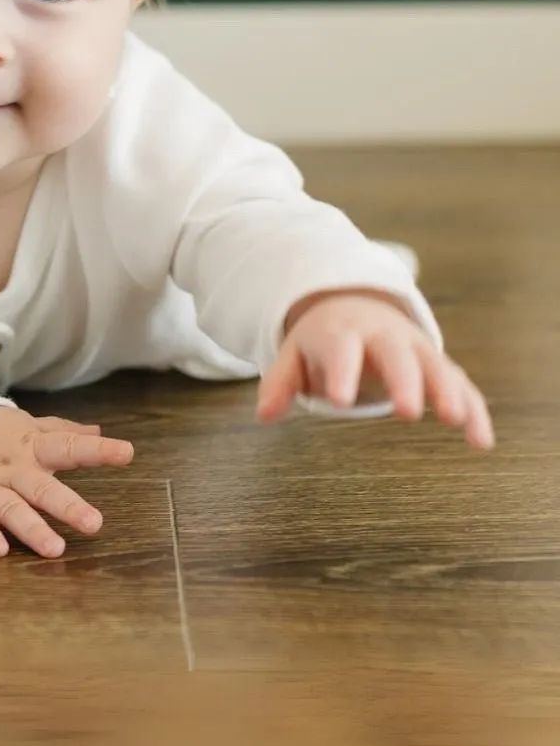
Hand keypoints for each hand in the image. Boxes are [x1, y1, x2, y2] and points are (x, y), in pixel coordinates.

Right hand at [0, 407, 134, 557]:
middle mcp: (12, 469)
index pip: (68, 446)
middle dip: (67, 505)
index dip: (98, 451)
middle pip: (42, 487)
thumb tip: (100, 431)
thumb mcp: (26, 428)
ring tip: (54, 548)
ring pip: (11, 508)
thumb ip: (62, 432)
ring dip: (32, 528)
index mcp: (31, 448)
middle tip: (95, 523)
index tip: (127, 453)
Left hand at [256, 289, 494, 448]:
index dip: (341, 373)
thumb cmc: (323, 341)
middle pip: (396, 355)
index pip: (341, 350)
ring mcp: (415, 349)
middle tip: (407, 411)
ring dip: (447, 391)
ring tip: (455, 421)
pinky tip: (481, 441)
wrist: (355, 303)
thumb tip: (265, 414)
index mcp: (343, 332)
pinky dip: (474, 409)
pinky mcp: (438, 365)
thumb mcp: (295, 354)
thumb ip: (281, 382)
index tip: (340, 401)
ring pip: (435, 366)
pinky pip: (461, 384)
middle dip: (403, 381)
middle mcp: (384, 336)